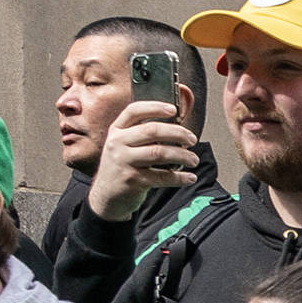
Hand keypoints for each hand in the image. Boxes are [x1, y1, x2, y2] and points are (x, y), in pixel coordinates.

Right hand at [86, 100, 201, 221]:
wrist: (107, 195)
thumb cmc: (123, 167)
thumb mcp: (125, 146)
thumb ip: (143, 136)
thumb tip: (177, 129)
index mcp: (117, 130)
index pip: (134, 111)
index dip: (154, 107)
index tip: (173, 109)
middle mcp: (117, 143)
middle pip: (152, 130)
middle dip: (177, 133)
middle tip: (192, 140)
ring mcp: (123, 161)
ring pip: (159, 153)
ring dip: (182, 155)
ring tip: (193, 160)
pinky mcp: (133, 180)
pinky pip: (162, 176)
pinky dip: (180, 177)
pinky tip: (190, 177)